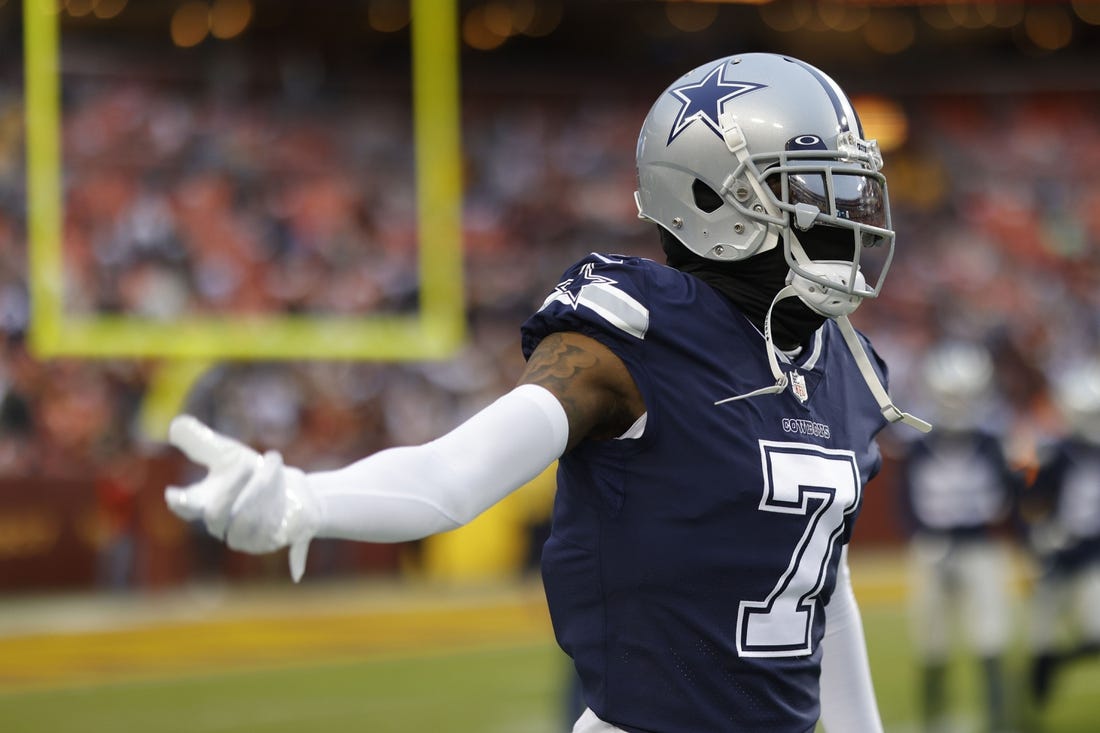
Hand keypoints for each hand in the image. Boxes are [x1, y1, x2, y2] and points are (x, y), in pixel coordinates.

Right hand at [164, 415, 318, 581]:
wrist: (293, 492)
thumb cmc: (253, 474)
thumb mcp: (228, 455)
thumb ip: (201, 443)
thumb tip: (176, 424)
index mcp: (205, 504)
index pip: (186, 509)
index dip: (180, 503)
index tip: (174, 495)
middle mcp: (222, 525)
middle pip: (215, 514)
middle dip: (230, 487)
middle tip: (245, 464)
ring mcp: (245, 538)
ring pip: (244, 522)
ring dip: (260, 489)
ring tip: (272, 461)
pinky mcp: (269, 542)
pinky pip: (268, 530)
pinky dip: (276, 502)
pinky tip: (285, 484)